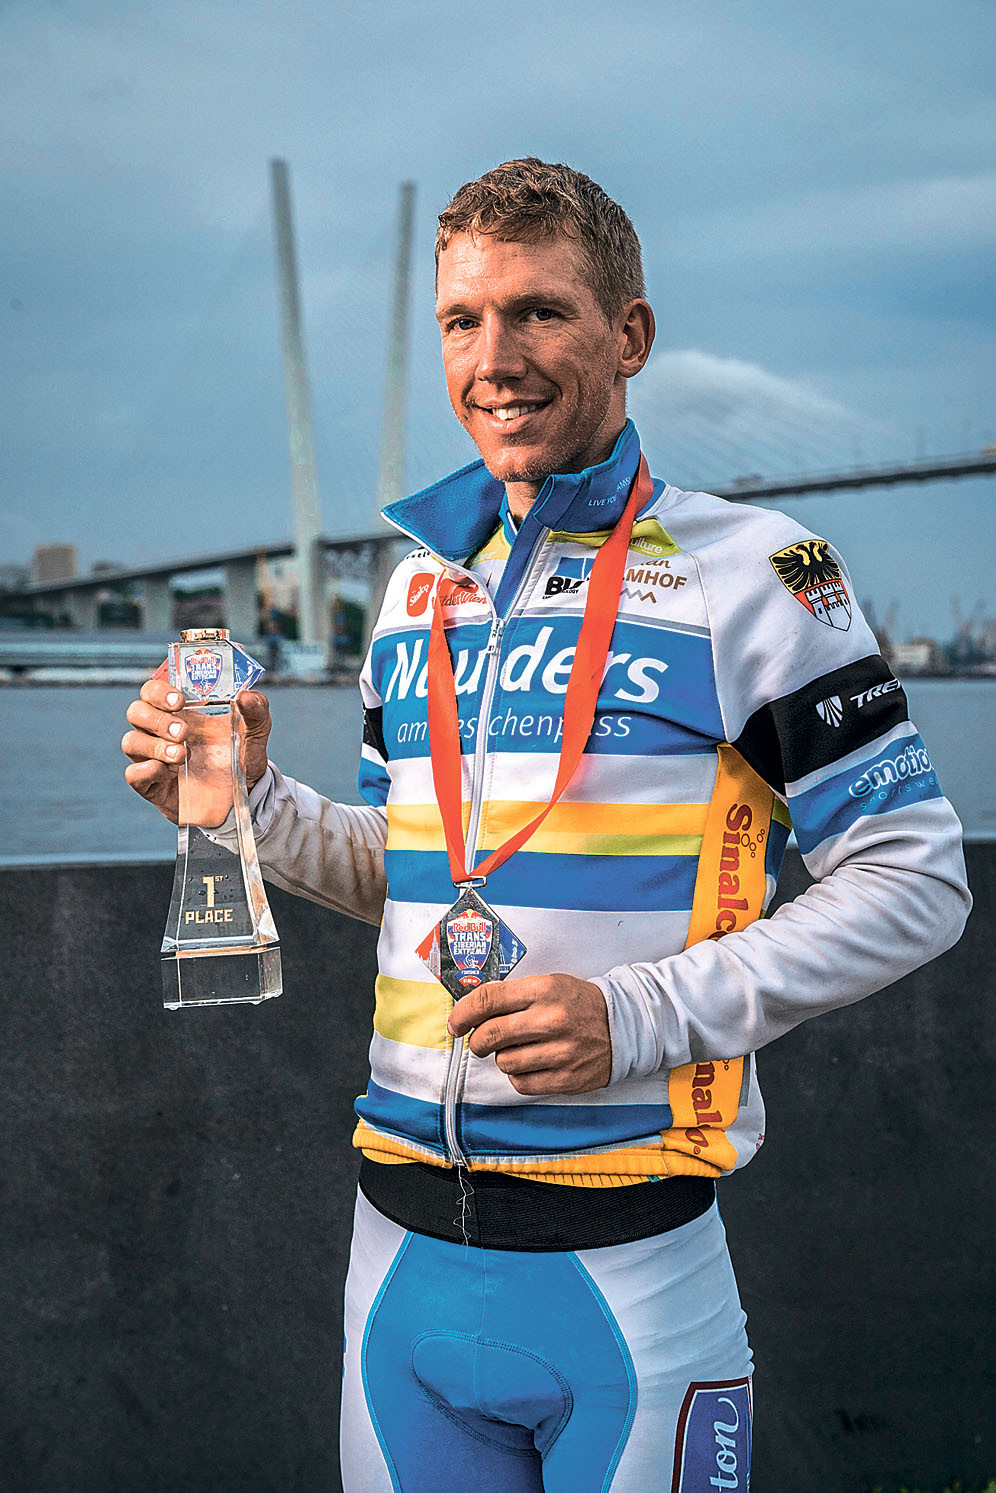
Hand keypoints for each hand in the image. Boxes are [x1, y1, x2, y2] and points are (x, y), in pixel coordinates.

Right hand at [121, 678, 271, 823]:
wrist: (244, 797)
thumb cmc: (242, 757)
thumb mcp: (256, 731)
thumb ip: (256, 710)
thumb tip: (246, 695)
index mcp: (180, 712)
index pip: (152, 690)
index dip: (158, 691)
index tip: (179, 700)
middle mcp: (161, 732)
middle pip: (136, 712)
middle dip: (157, 719)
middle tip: (183, 731)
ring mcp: (154, 758)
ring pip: (131, 742)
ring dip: (154, 745)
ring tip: (182, 755)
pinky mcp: (153, 785)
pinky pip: (133, 774)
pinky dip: (147, 770)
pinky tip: (168, 772)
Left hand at [447, 973, 611, 1094]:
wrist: (623, 1026)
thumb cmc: (578, 1004)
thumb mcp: (549, 985)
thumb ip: (512, 995)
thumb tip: (471, 1011)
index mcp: (544, 990)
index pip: (488, 999)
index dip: (463, 1013)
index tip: (456, 1023)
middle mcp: (552, 1019)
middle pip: (491, 1034)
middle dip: (477, 1040)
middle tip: (480, 1040)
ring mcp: (561, 1051)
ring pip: (504, 1061)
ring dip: (503, 1057)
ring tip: (518, 1049)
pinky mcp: (567, 1078)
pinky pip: (522, 1083)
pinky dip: (519, 1075)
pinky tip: (531, 1064)